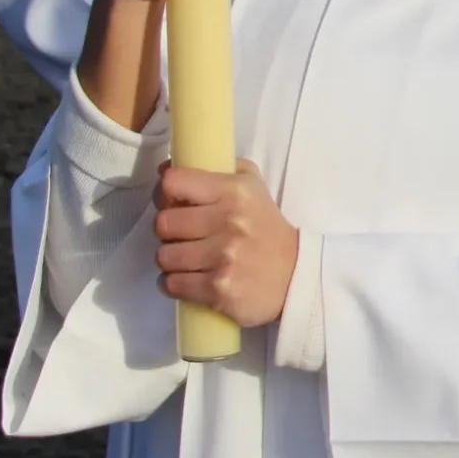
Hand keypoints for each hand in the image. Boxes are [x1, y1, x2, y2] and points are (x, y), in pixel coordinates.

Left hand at [154, 159, 298, 327]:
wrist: (295, 274)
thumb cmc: (266, 228)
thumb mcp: (253, 186)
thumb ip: (217, 168)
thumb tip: (165, 168)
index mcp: (235, 191)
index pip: (173, 183)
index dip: (166, 194)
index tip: (173, 203)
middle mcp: (229, 222)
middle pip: (163, 223)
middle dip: (169, 231)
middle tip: (184, 236)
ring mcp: (223, 257)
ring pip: (163, 256)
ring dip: (171, 260)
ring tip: (190, 259)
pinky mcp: (218, 289)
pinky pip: (171, 284)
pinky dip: (174, 283)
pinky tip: (191, 278)